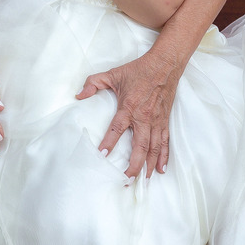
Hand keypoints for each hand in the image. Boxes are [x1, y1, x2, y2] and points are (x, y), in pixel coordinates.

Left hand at [80, 50, 179, 177]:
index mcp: (129, 107)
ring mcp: (156, 121)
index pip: (117, 128)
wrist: (165, 64)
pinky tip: (161, 168)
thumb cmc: (139, 69)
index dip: (109, 142)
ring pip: (154, 148)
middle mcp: (144, 117)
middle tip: (125, 179)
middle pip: (140, 146)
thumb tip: (79, 95)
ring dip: (149, 166)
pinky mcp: (165, 121)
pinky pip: (165, 142)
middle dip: (133, 165)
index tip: (102, 155)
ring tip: (143, 180)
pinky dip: (164, 156)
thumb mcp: (113, 74)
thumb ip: (93, 83)